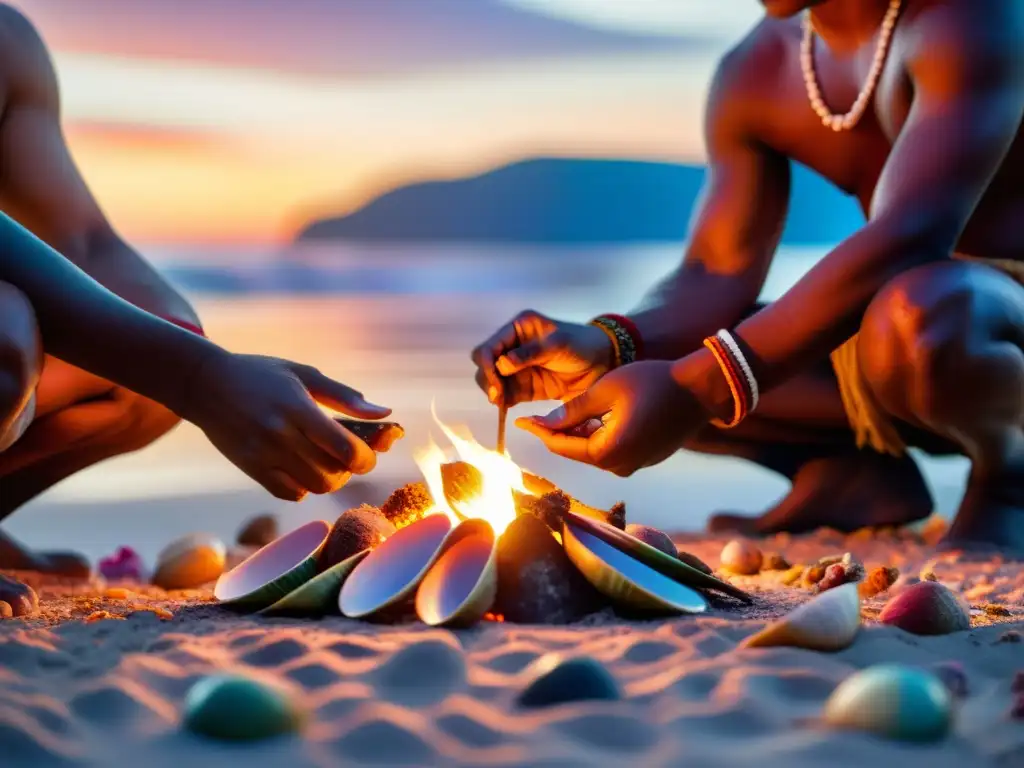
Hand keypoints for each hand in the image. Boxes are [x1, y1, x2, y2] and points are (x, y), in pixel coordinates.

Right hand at [180, 353, 390, 500]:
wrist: (205, 384)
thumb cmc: (261, 374)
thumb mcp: (304, 374)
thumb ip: (345, 397)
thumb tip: (385, 414)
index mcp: (297, 408)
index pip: (345, 448)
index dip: (366, 456)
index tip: (368, 450)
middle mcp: (280, 435)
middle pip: (334, 473)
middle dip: (350, 468)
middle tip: (347, 453)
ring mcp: (263, 456)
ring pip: (316, 486)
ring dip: (331, 478)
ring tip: (327, 460)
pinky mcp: (251, 469)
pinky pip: (290, 493)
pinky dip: (305, 486)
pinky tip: (303, 467)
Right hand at [471, 310, 613, 406]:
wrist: (604, 364)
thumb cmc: (582, 345)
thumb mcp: (558, 344)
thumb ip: (529, 353)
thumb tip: (501, 364)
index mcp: (518, 328)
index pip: (490, 346)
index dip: (487, 364)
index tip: (496, 381)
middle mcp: (513, 347)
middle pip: (486, 364)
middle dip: (488, 379)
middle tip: (497, 395)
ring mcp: (518, 369)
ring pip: (492, 382)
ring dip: (493, 392)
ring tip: (501, 402)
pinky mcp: (526, 387)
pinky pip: (507, 395)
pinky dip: (503, 402)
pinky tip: (505, 407)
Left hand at [514, 360, 708, 475]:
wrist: (701, 390)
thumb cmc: (653, 382)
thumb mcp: (606, 389)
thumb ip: (573, 410)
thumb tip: (545, 424)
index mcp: (607, 451)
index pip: (561, 445)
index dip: (539, 431)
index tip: (521, 420)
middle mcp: (620, 466)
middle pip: (576, 452)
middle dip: (556, 435)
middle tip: (534, 418)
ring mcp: (635, 465)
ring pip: (593, 452)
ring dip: (577, 436)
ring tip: (559, 416)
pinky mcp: (645, 459)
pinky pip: (612, 451)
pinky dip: (597, 437)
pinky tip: (588, 420)